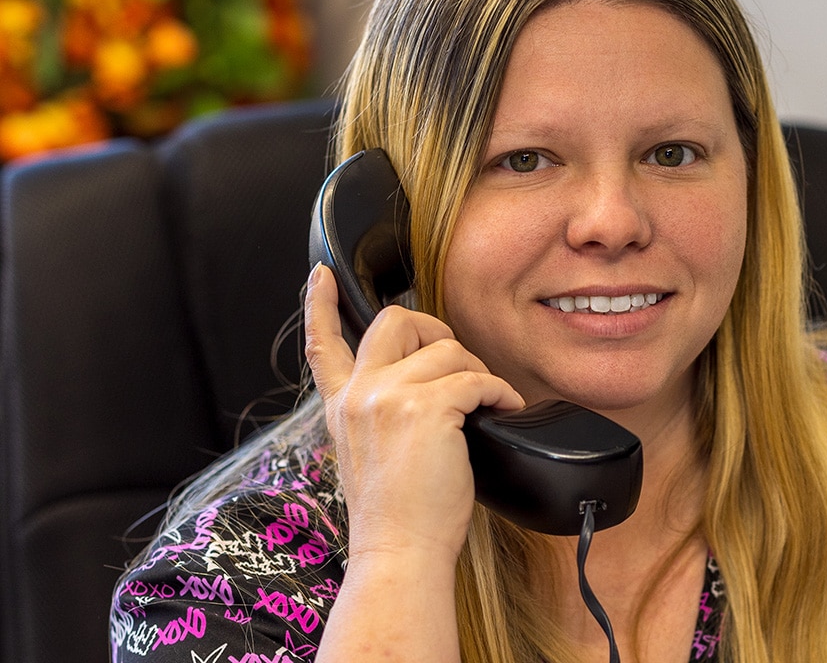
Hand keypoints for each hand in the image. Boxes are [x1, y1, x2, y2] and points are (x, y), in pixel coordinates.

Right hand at [303, 263, 524, 563]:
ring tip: (488, 402)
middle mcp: (358, 394)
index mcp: (342, 406)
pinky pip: (477, 378)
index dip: (319, 303)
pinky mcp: (425, 408)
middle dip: (433, 328)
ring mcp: (388, 397)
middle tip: (457, 361)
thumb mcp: (369, 455)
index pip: (322, 344)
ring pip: (446, 349)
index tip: (321, 275)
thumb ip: (381, 413)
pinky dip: (500, 391)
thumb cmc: (397, 515)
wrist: (398, 552)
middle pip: (394, 322)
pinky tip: (505, 408)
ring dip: (477, 372)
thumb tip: (427, 386)